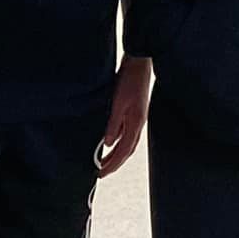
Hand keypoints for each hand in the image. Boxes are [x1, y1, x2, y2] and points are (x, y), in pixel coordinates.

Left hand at [97, 56, 150, 176]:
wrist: (138, 64)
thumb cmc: (130, 80)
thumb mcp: (118, 102)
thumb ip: (113, 123)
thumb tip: (107, 144)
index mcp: (136, 124)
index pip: (123, 151)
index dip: (112, 164)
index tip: (100, 173)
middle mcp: (137, 125)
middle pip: (126, 151)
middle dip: (113, 164)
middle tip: (100, 173)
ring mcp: (136, 120)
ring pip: (126, 144)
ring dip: (115, 156)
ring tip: (103, 163)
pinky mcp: (133, 114)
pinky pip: (125, 134)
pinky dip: (116, 143)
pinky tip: (108, 144)